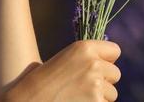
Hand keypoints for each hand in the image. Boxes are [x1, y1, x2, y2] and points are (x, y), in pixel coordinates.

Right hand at [3, 40, 121, 101]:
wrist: (28, 101)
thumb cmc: (41, 82)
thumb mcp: (63, 60)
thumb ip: (85, 59)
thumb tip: (104, 63)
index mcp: (84, 48)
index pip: (114, 51)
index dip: (107, 60)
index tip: (98, 67)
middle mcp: (93, 64)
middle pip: (115, 73)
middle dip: (104, 82)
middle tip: (84, 87)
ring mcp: (96, 86)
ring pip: (112, 93)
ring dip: (99, 97)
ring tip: (77, 98)